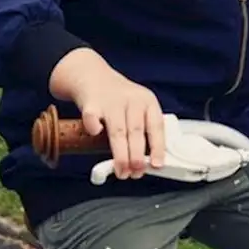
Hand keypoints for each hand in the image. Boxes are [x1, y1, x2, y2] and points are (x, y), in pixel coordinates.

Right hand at [49, 48, 165, 179]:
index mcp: (147, 101)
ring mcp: (110, 101)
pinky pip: (93, 117)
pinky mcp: (91, 103)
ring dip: (120, 154)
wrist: (92, 76)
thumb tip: (147, 164)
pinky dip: (94, 127)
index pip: (156, 126)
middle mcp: (131, 100)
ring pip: (118, 131)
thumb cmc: (119, 100)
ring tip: (122, 171)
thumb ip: (143, 131)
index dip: (158, 147)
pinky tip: (97, 135)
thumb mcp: (139, 108)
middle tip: (136, 173)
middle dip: (137, 156)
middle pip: (136, 131)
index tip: (157, 165)